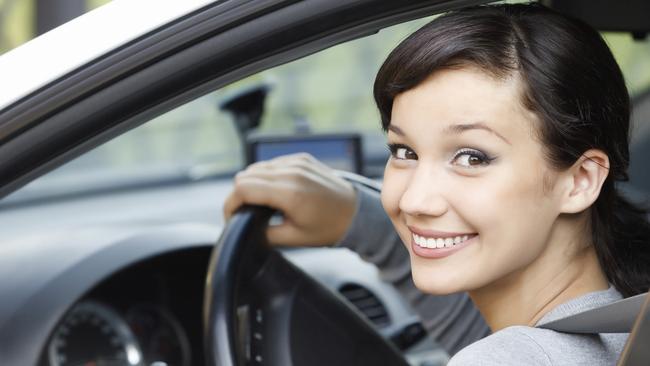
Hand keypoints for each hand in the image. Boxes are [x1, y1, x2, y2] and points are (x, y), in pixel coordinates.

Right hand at [223, 153, 357, 245]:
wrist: (356, 212)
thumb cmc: (329, 228)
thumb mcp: (294, 238)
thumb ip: (264, 234)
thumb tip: (244, 229)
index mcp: (289, 193)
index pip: (242, 188)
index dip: (230, 204)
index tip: (231, 218)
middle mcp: (292, 172)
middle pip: (245, 175)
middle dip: (239, 196)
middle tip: (245, 213)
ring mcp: (297, 162)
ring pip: (257, 167)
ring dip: (252, 185)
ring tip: (260, 204)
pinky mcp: (301, 158)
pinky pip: (272, 164)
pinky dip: (266, 177)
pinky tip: (274, 192)